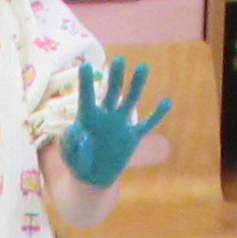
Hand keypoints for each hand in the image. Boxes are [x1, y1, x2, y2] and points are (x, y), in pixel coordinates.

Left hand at [58, 59, 170, 187]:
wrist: (93, 177)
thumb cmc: (77, 162)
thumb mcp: (68, 154)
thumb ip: (71, 142)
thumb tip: (79, 132)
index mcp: (88, 116)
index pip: (87, 96)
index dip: (85, 82)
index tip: (85, 66)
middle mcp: (106, 115)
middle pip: (112, 91)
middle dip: (115, 76)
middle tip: (119, 60)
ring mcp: (121, 124)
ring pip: (130, 100)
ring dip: (137, 84)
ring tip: (142, 67)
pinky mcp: (133, 136)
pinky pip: (147, 124)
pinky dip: (157, 115)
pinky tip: (167, 102)